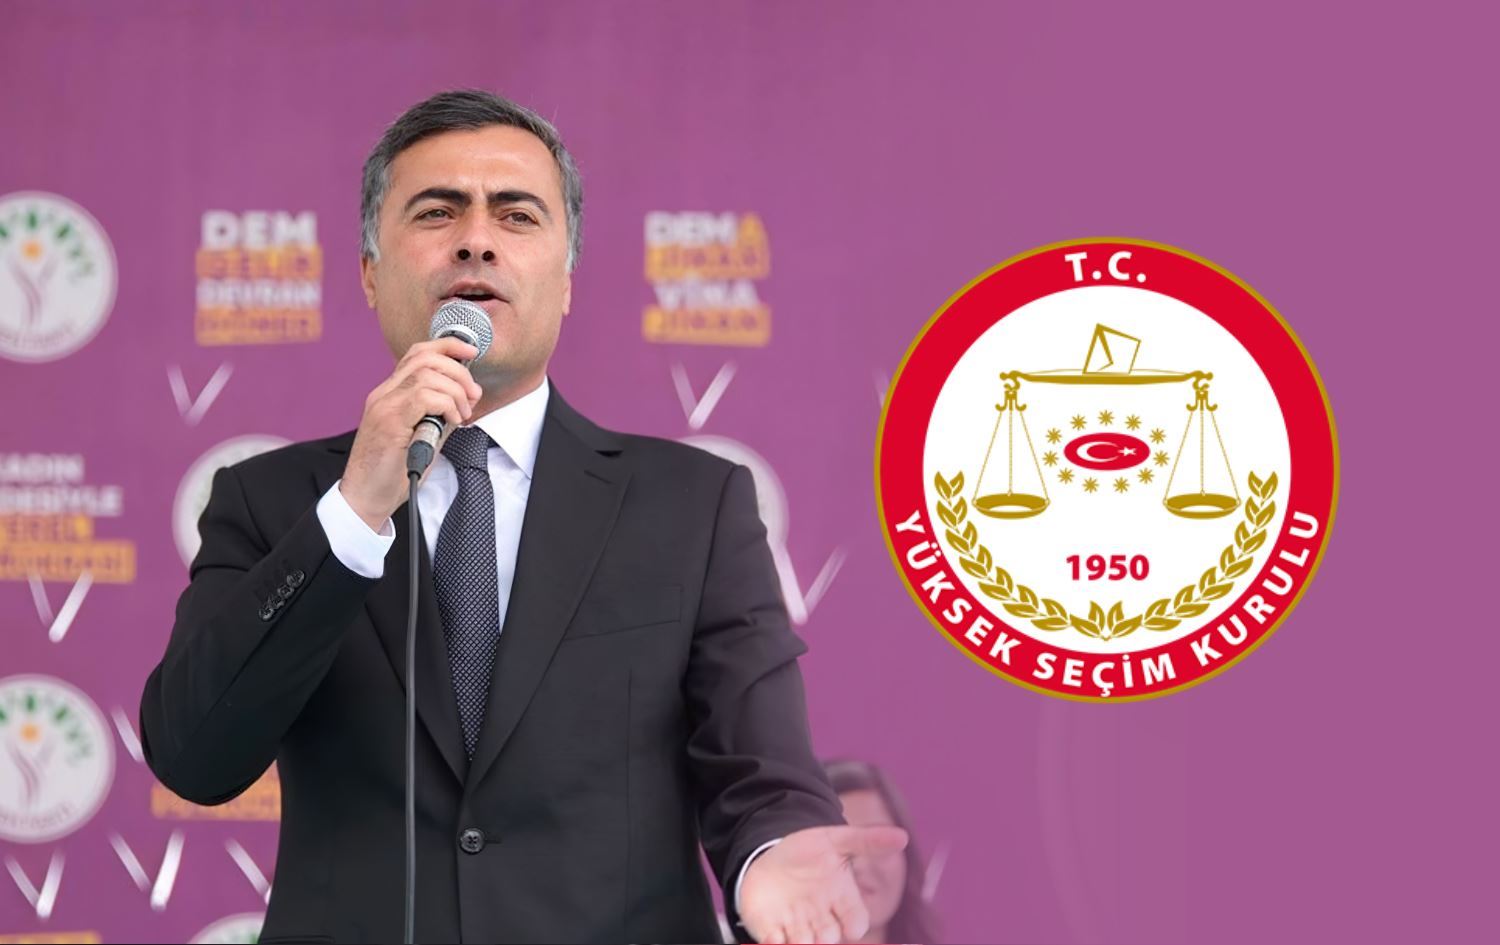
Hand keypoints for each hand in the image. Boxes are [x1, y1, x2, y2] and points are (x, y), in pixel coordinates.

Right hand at [340, 337, 482, 529]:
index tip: (471, 352)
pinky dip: (446, 405)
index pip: (418, 352)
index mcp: (390, 393)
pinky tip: (453, 422)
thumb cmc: (392, 471)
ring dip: (455, 391)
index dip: (448, 346)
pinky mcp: (388, 421)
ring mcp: (383, 405)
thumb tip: (468, 396)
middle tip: (473, 394)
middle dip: (459, 370)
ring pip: (427, 373)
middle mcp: (384, 393)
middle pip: (425, 356)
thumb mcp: (425, 436)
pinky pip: (424, 397)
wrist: (366, 498)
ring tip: (462, 413)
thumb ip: (442, 413)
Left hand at [739, 824, 908, 943]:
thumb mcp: (835, 840)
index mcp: (842, 901)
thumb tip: (902, 836)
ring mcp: (797, 926)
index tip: (852, 927)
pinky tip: (772, 937)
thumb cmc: (810, 852)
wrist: (772, 856)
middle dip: (825, 937)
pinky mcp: (771, 929)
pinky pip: (773, 943)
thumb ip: (866, 840)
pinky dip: (773, 943)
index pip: (856, 921)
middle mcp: (822, 920)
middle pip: (830, 938)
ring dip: (801, 944)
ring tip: (798, 941)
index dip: (855, 925)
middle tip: (820, 933)